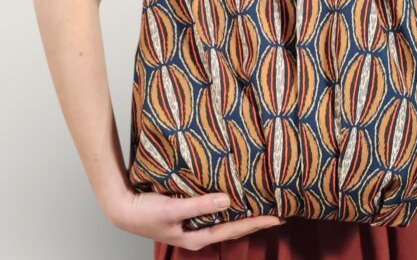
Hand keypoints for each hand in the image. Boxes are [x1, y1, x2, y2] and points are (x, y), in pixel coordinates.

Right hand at [109, 188, 285, 250]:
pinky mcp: (188, 212)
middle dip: (255, 219)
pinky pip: (214, 209)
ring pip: (225, 218)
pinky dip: (227, 203)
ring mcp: (193, 223)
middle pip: (233, 227)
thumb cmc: (145, 212)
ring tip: (261, 203)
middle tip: (278, 211)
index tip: (277, 217)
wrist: (122, 208)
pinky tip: (234, 195)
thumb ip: (200, 205)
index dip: (256, 223)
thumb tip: (228, 200)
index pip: (234, 230)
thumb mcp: (173, 209)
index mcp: (197, 236)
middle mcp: (198, 231)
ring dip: (243, 212)